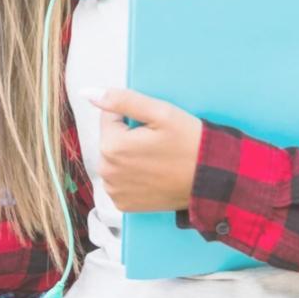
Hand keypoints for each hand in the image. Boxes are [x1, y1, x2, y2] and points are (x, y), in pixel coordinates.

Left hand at [91, 87, 202, 212]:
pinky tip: (152, 174)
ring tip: (156, 158)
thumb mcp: (160, 113)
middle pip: (111, 140)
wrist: (210, 180)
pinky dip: (131, 175)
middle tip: (157, 143)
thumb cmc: (189, 143)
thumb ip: (121, 100)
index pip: (110, 117)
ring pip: (114, 160)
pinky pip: (120, 180)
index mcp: (111, 146)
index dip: (133, 117)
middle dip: (129, 136)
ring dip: (129, 156)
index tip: (153, 127)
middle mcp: (107, 172)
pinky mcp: (124, 204)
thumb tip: (87, 93)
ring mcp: (114, 191)